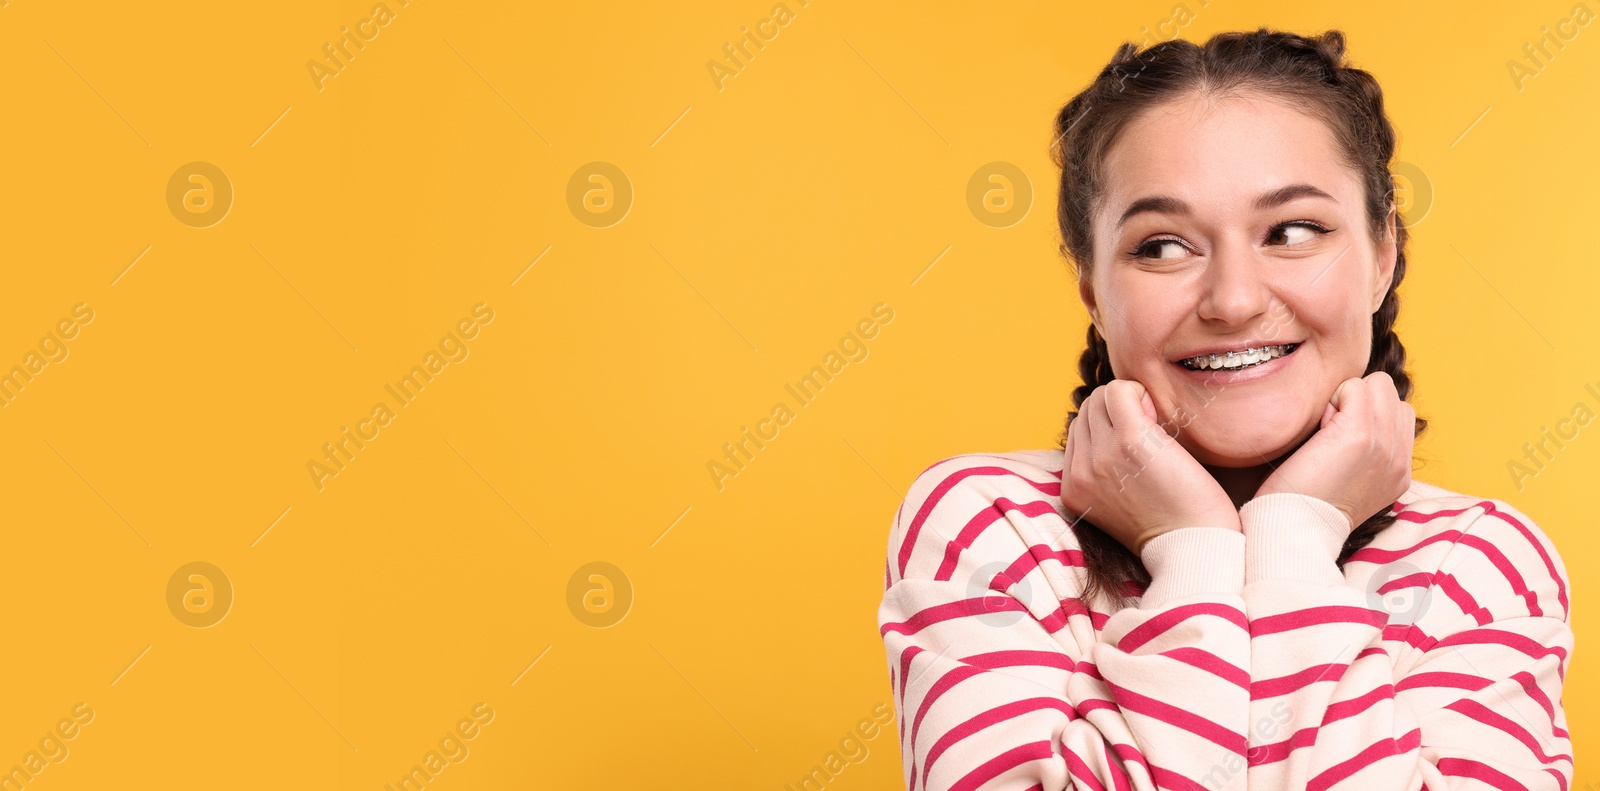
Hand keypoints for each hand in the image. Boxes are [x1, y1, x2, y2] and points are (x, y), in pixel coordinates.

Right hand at [1061, 379, 1240, 555]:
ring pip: (1101, 396)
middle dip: (1118, 411)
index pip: (1078, 431)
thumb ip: (1105, 472)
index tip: (1139, 445)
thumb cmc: (1173, 525)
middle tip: (1150, 434)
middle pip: (1088, 410)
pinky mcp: (1129, 441)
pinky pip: (1120, 390)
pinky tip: (1160, 419)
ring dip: (1131, 401)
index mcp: (1074, 489)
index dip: (1109, 427)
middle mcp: (1080, 472)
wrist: (1196, 549)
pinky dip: (1141, 394)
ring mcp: (1101, 456)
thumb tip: (1114, 426)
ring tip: (1156, 428)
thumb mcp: (1120, 504)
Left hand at [1256, 371, 1414, 531]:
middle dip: (1357, 401)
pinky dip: (1330, 400)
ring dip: (1345, 399)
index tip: (1336, 442)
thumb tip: (1346, 414)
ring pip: (1376, 384)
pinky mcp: (1362, 434)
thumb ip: (1364, 450)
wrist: (1293, 530)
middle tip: (1328, 435)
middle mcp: (1400, 459)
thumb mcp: (1348, 479)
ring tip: (1325, 433)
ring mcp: (1385, 445)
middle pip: (1390, 393)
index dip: (1363, 414)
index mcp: (1399, 471)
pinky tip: (1317, 431)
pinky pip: (1353, 386)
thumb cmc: (1302, 504)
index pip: (1398, 412)